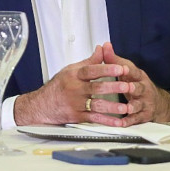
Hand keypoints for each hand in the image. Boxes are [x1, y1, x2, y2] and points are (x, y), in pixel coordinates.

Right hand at [13, 44, 136, 126]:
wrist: (42, 105)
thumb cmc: (58, 87)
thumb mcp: (71, 69)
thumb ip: (89, 61)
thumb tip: (102, 49)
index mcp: (74, 75)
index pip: (92, 70)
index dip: (107, 69)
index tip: (120, 68)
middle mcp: (75, 89)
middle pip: (96, 88)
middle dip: (113, 87)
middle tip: (127, 86)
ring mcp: (76, 104)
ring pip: (97, 105)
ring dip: (113, 106)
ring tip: (125, 106)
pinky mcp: (78, 116)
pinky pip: (95, 119)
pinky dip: (107, 121)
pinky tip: (118, 121)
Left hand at [102, 42, 169, 126]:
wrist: (158, 102)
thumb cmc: (137, 84)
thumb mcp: (128, 71)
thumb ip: (114, 60)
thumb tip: (104, 46)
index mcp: (138, 76)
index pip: (133, 71)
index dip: (127, 70)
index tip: (121, 68)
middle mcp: (143, 88)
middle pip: (139, 87)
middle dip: (133, 87)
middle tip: (127, 87)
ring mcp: (145, 102)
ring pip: (139, 104)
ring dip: (133, 106)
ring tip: (127, 108)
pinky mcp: (144, 115)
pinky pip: (136, 119)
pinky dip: (129, 121)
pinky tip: (122, 123)